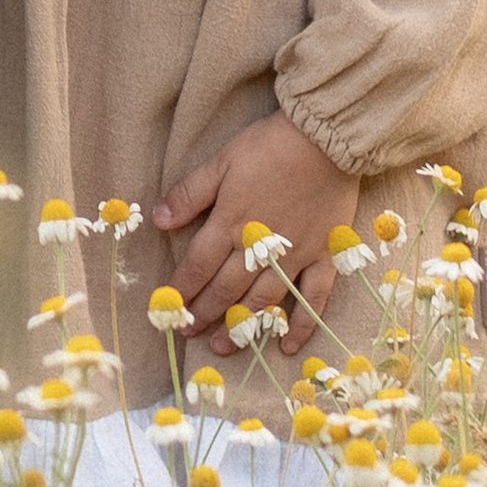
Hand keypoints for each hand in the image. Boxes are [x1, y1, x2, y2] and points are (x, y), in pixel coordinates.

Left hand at [157, 114, 361, 356]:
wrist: (326, 140)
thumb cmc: (270, 146)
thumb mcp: (222, 161)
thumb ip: (190, 193)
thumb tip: (159, 219)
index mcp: (230, 224)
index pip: (198, 266)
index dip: (182, 290)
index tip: (169, 309)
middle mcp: (259, 248)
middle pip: (226, 289)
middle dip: (204, 314)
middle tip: (189, 332)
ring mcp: (294, 257)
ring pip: (262, 301)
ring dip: (240, 327)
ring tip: (222, 346)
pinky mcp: (324, 256)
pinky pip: (313, 299)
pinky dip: (301, 325)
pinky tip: (288, 347)